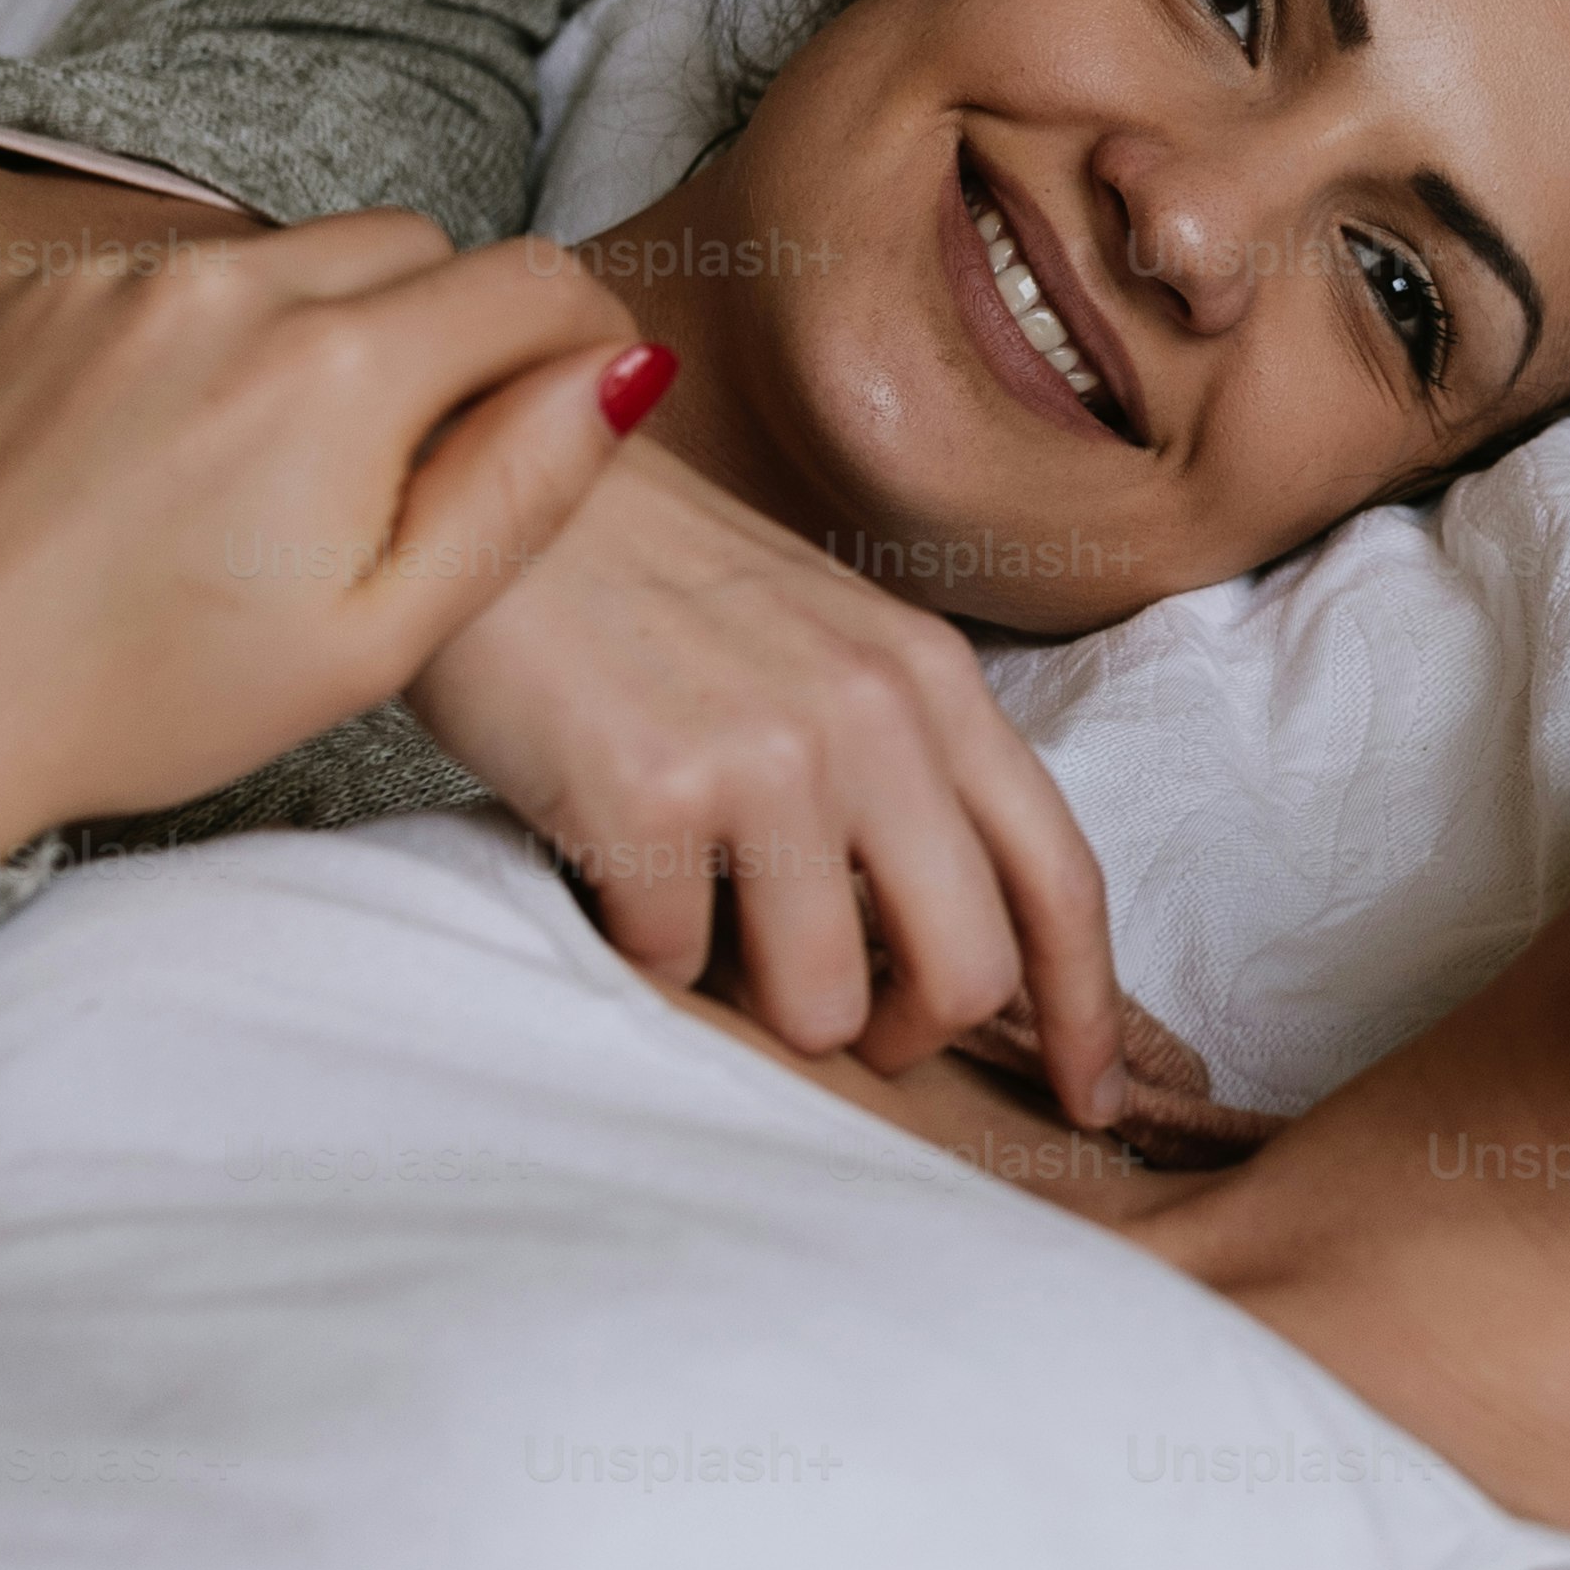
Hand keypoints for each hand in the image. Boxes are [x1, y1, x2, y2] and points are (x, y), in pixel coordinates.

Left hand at [0, 213, 664, 859]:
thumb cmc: (135, 701)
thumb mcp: (371, 639)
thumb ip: (519, 490)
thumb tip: (624, 369)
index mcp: (340, 371)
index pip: (532, 278)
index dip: (581, 333)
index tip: (574, 393)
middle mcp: (228, 284)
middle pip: (412, 245)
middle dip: (441, 329)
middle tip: (398, 464)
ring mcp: (107, 272)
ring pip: (279, 255)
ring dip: (308, 330)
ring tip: (246, 475)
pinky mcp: (11, 283)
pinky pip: (152, 272)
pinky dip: (181, 339)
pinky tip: (136, 456)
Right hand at [402, 436, 1128, 1121]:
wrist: (481, 469)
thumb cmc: (636, 572)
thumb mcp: (815, 637)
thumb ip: (893, 758)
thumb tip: (926, 929)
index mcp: (932, 680)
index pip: (1059, 872)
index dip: (1085, 1008)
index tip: (1088, 1100)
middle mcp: (876, 717)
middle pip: (967, 973)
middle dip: (906, 1037)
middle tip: (846, 1026)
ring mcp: (769, 757)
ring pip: (822, 1004)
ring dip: (757, 1002)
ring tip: (696, 914)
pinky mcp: (649, 796)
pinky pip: (675, 967)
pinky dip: (639, 947)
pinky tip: (604, 859)